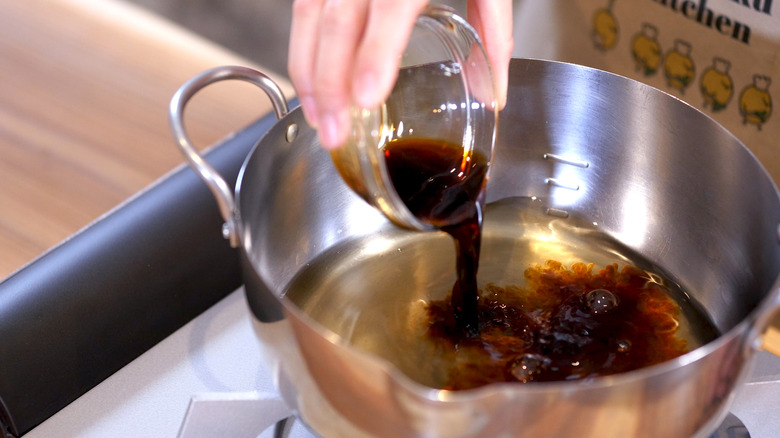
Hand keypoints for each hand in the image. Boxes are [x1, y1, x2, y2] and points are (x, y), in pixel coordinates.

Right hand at [288, 0, 513, 149]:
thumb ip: (492, 30)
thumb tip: (491, 93)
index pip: (389, 7)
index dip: (374, 53)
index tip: (366, 98)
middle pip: (334, 19)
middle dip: (328, 82)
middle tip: (333, 134)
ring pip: (306, 14)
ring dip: (307, 72)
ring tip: (317, 119)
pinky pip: (302, 5)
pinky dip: (302, 49)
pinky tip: (310, 81)